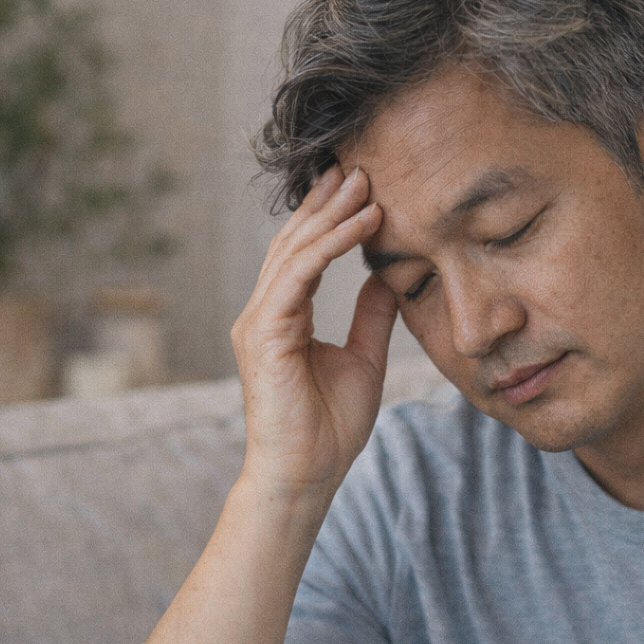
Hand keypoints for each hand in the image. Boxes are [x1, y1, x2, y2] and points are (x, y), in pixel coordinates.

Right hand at [231, 164, 397, 506]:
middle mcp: (264, 313)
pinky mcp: (265, 333)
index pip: (304, 255)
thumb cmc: (329, 429)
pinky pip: (299, 275)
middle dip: (327, 203)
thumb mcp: (363, 360)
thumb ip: (370, 318)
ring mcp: (259, 321)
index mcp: (283, 319)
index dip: (329, 219)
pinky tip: (361, 224)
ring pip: (295, 251)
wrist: (306, 476)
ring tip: (364, 183)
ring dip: (331, 214)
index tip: (360, 188)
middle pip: (295, 242)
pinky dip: (331, 246)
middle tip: (358, 166)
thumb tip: (384, 280)